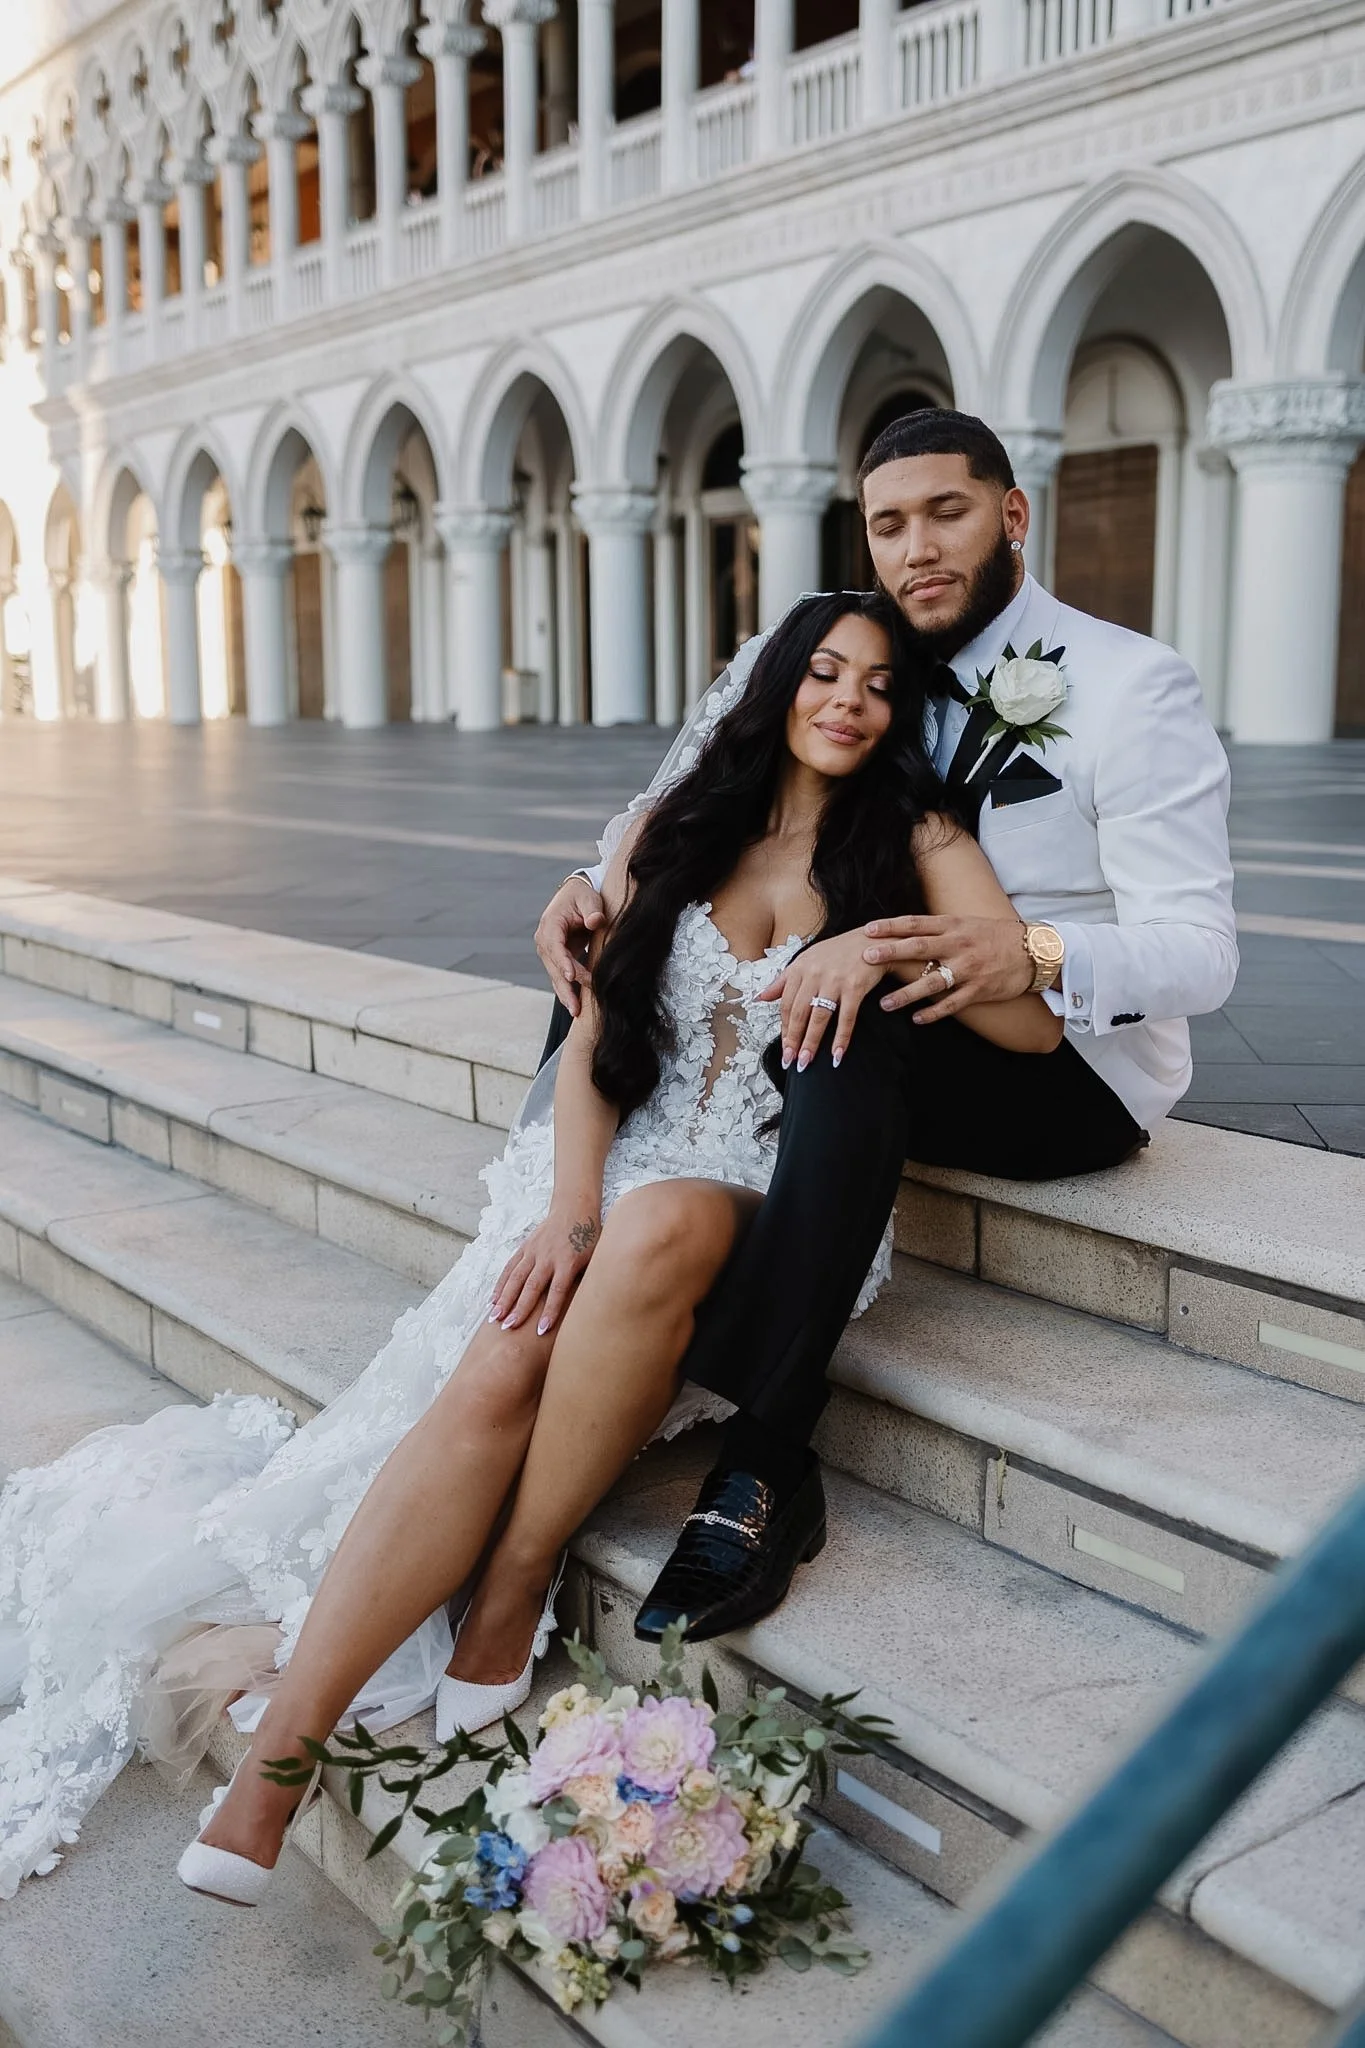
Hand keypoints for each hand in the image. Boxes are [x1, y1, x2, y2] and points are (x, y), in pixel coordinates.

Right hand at [489, 1202, 601, 1335]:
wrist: (574, 1209)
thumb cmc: (589, 1238)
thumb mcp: (595, 1257)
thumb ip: (589, 1279)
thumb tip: (591, 1308)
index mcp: (568, 1261)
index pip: (558, 1290)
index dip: (550, 1311)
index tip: (541, 1330)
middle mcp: (548, 1257)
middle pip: (532, 1286)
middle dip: (520, 1308)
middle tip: (509, 1328)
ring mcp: (534, 1251)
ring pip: (516, 1278)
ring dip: (505, 1298)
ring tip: (495, 1317)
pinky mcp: (525, 1247)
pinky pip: (510, 1268)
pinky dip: (501, 1284)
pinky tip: (493, 1300)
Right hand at [535, 877, 605, 1015]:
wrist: (576, 897)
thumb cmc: (582, 897)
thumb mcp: (589, 899)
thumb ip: (593, 910)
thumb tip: (595, 921)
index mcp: (551, 925)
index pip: (555, 946)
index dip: (563, 962)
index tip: (571, 976)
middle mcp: (545, 940)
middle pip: (554, 967)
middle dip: (565, 987)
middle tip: (576, 1007)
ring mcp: (549, 952)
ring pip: (556, 976)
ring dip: (566, 994)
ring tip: (576, 1012)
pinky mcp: (557, 959)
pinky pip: (561, 977)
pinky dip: (568, 991)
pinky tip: (576, 1007)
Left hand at [758, 930, 886, 1070]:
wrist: (872, 939)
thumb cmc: (838, 951)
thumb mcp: (806, 960)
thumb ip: (783, 981)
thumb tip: (760, 997)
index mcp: (799, 968)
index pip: (786, 1004)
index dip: (784, 1028)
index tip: (785, 1047)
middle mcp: (814, 974)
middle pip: (799, 1013)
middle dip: (793, 1040)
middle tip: (791, 1060)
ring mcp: (835, 980)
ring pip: (819, 1017)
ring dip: (811, 1042)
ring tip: (806, 1061)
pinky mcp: (855, 986)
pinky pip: (846, 1017)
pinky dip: (841, 1038)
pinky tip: (836, 1054)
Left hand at [863, 915, 1031, 1021]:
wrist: (1034, 951)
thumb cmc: (996, 936)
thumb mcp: (968, 923)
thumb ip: (940, 928)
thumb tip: (907, 931)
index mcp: (954, 926)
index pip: (916, 924)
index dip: (891, 926)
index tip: (868, 930)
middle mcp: (959, 946)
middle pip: (919, 948)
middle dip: (891, 953)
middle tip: (866, 958)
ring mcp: (969, 969)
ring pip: (932, 983)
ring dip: (906, 994)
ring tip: (885, 1004)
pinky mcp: (979, 990)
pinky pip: (952, 1004)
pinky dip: (934, 1013)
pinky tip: (917, 1019)